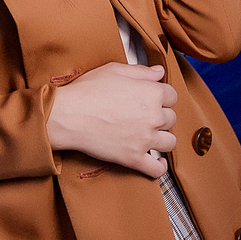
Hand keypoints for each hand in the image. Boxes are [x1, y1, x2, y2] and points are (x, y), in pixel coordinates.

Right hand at [45, 62, 176, 178]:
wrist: (68, 115)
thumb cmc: (87, 91)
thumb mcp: (114, 70)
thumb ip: (141, 71)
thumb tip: (159, 72)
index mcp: (151, 93)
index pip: (172, 96)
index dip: (162, 96)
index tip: (153, 98)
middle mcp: (153, 116)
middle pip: (171, 118)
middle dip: (161, 116)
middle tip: (146, 115)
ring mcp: (145, 139)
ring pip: (169, 142)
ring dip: (162, 138)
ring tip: (151, 135)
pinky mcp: (134, 158)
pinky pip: (157, 169)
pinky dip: (159, 166)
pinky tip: (156, 161)